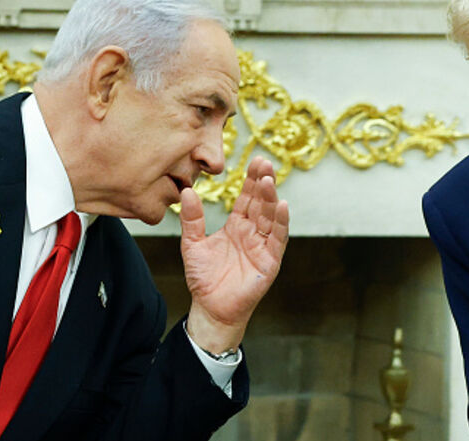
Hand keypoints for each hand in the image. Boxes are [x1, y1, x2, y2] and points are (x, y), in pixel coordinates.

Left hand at [179, 156, 288, 352]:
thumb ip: (192, 219)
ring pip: (271, 217)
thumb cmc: (204, 278)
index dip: (251, 180)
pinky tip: (282, 205)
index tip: (255, 160)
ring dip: (271, 198)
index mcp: (237, 226)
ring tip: (268, 180)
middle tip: (264, 162)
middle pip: (261, 203)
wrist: (210, 307)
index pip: (247, 198)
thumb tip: (186, 192)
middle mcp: (253, 232)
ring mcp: (263, 245)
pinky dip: (282, 222)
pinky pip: (279, 238)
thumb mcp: (192, 244)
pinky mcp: (270, 260)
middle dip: (263, 182)